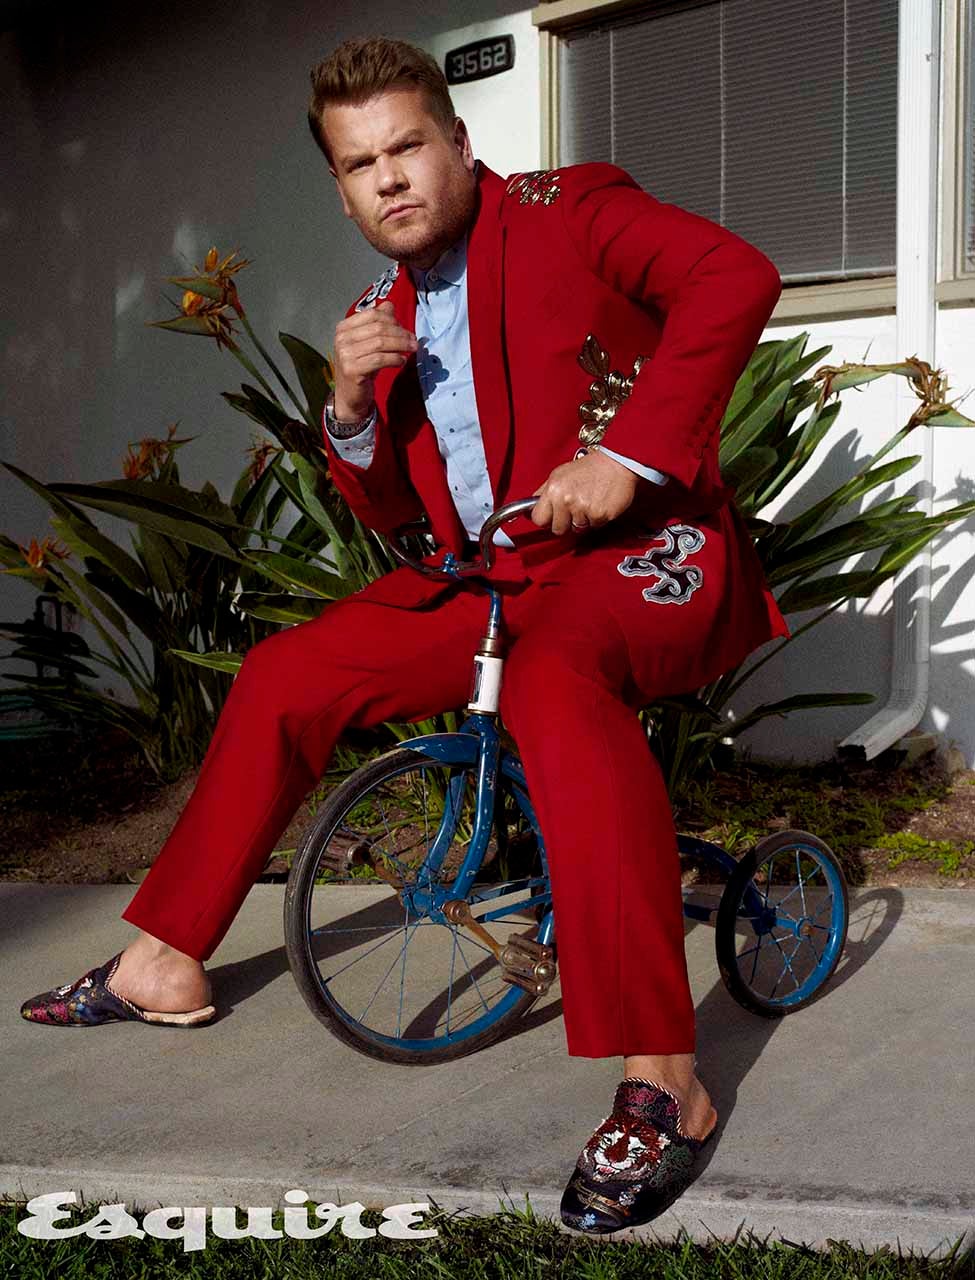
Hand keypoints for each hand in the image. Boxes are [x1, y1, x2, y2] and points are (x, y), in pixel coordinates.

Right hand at [333, 301, 417, 419]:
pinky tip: (402, 361)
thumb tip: (389, 305)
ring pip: (380, 343)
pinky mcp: (352, 370)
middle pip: (378, 328)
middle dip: (400, 333)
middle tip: (414, 341)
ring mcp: (345, 354)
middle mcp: (342, 339)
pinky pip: (379, 359)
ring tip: (412, 349)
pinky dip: (394, 359)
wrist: (350, 396)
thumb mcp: (369, 342)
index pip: (373, 315)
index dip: (393, 321)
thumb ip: (378, 323)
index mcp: (344, 328)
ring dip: (401, 345)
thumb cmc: (361, 367)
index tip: (406, 330)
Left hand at [531, 449, 638, 535]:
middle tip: (573, 510)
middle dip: (565, 523)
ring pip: (577, 529)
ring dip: (582, 520)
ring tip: (589, 502)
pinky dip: (597, 519)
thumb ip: (544, 492)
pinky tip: (599, 504)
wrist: (617, 462)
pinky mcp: (599, 515)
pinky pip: (593, 526)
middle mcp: (566, 500)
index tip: (551, 517)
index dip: (545, 519)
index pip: (538, 518)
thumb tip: (530, 507)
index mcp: (554, 490)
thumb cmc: (589, 467)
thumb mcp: (560, 474)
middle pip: (557, 529)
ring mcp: (583, 509)